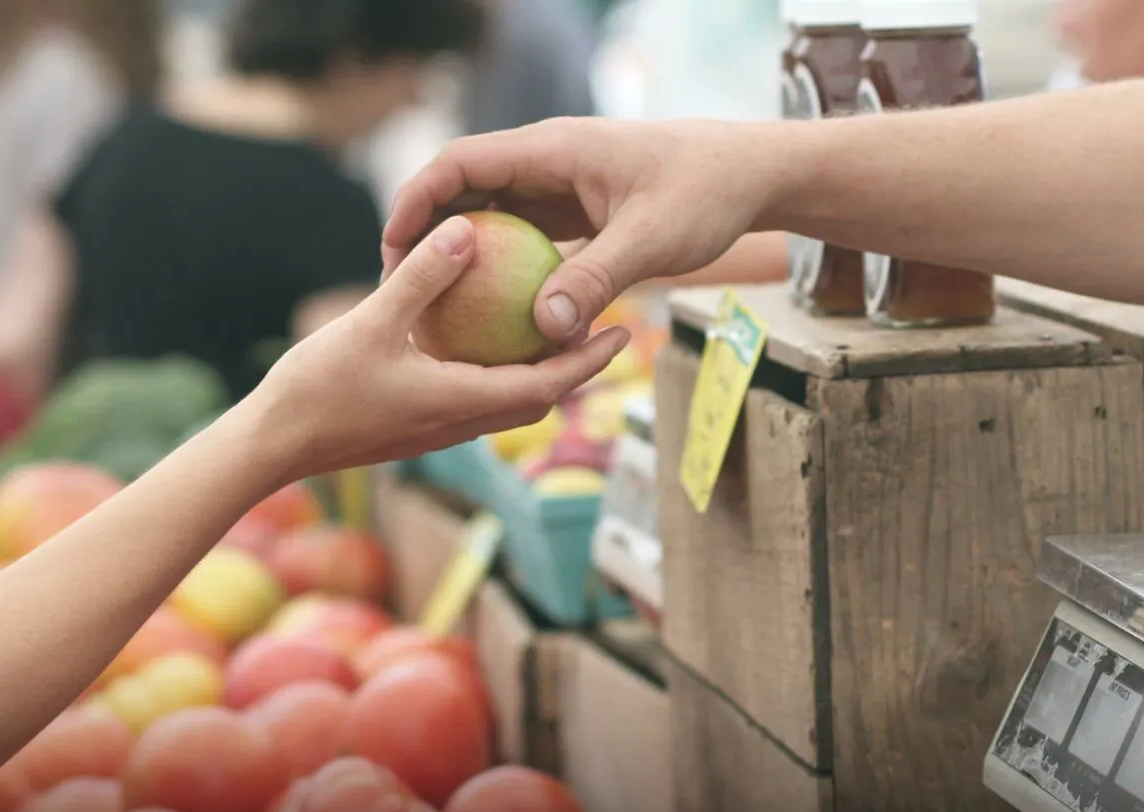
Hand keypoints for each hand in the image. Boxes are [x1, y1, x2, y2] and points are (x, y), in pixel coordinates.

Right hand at [251, 214, 630, 479]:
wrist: (271, 447)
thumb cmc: (317, 389)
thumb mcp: (371, 323)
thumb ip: (421, 278)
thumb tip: (466, 230)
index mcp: (462, 403)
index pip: (547, 386)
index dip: (589, 360)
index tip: (623, 333)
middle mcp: (459, 424)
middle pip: (537, 397)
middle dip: (576, 367)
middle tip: (606, 328)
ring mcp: (437, 429)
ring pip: (506, 402)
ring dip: (538, 372)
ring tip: (555, 330)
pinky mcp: (416, 427)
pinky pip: (473, 398)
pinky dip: (495, 372)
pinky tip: (483, 340)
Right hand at [382, 116, 781, 342]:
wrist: (750, 175)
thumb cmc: (705, 194)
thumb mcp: (651, 240)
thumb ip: (596, 280)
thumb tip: (544, 329)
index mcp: (552, 150)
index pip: (461, 163)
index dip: (417, 200)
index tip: (393, 248)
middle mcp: (547, 162)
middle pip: (464, 189)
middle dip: (427, 233)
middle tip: (399, 288)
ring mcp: (560, 187)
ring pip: (492, 215)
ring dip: (462, 254)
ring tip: (433, 306)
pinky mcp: (576, 212)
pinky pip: (524, 237)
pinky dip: (502, 269)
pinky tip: (492, 316)